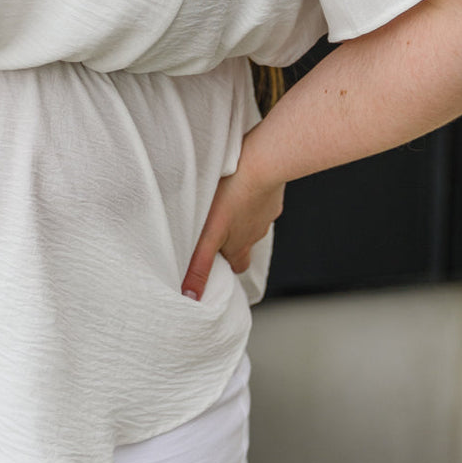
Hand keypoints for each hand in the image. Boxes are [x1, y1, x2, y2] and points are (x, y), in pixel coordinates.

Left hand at [181, 166, 285, 300]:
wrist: (262, 166)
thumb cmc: (231, 197)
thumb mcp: (209, 235)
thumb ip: (199, 263)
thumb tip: (190, 296)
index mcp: (240, 247)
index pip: (237, 267)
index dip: (227, 266)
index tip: (219, 263)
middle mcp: (255, 234)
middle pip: (246, 246)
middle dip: (235, 244)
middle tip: (220, 233)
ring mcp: (265, 214)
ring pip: (253, 222)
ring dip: (241, 218)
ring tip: (227, 205)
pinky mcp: (271, 195)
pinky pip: (261, 200)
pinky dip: (252, 197)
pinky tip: (242, 185)